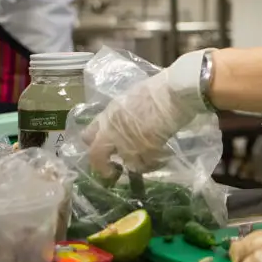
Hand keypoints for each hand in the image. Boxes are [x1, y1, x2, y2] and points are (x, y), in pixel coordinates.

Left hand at [84, 49, 210, 175]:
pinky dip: (154, 164)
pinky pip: (147, 165)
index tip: (102, 149)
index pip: (88, 136)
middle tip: (113, 171)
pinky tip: (161, 158)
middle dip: (103, 167)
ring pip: (127, 164)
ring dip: (136, 165)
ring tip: (146, 161)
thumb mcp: (129, 99)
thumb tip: (120, 124)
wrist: (173, 93)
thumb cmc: (156, 89)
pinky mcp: (147, 151)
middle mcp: (114, 132)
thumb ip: (120, 114)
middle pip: (97, 156)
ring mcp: (130, 143)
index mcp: (108, 116)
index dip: (93, 144)